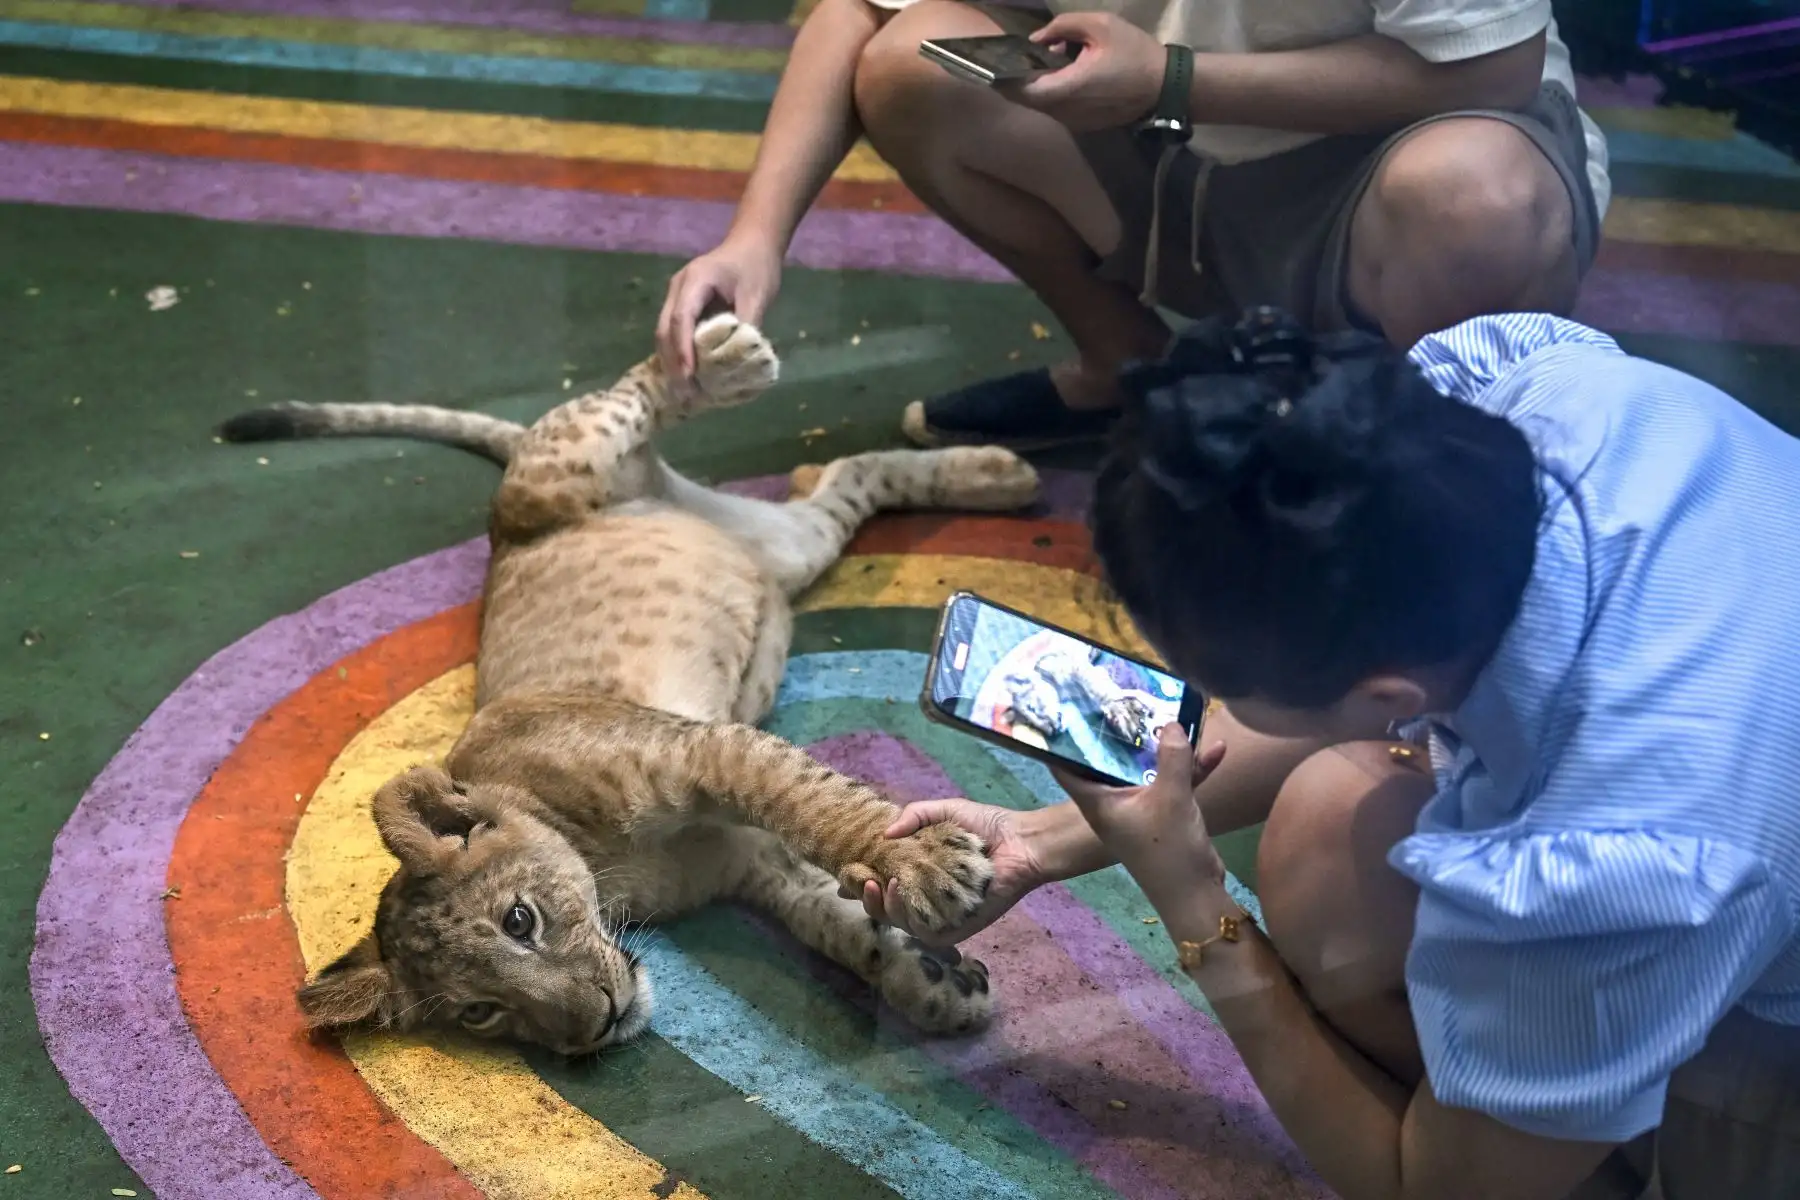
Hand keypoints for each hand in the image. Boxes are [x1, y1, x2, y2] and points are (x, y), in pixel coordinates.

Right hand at [656, 235, 783, 378]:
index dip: (683, 349)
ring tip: (685, 392)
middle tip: (685, 394)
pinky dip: (678, 355)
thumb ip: (747, 324)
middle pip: (665, 329)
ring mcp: (676, 296)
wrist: (752, 244)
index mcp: (696, 280)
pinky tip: (687, 377)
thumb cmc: (756, 266)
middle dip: (673, 363)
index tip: (690, 376)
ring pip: (665, 334)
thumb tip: (739, 361)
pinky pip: (674, 333)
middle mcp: (678, 288)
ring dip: (672, 362)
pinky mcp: (682, 306)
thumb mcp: (758, 295)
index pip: (681, 318)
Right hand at [851, 800, 1045, 947]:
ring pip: (900, 924)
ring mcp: (941, 915)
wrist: (1020, 841)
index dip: (861, 884)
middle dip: (868, 898)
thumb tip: (884, 834)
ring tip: (881, 884)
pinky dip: (907, 918)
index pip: (885, 885)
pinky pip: (925, 933)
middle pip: (886, 909)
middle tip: (863, 881)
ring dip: (884, 907)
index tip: (846, 877)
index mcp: (921, 874)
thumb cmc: (986, 826)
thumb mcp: (944, 811)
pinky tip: (901, 894)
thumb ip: (913, 816)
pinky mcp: (957, 928)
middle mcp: (927, 897)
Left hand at [1006, 13, 1166, 132]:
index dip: (1006, 78)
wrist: (1166, 86)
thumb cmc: (1135, 52)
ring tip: (1042, 63)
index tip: (997, 62)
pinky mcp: (1083, 126)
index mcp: (1069, 88)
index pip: (1023, 90)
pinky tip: (1059, 75)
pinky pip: (1057, 110)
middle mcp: (1067, 112)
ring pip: (1042, 107)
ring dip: (1036, 87)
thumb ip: (1063, 26)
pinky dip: (1051, 94)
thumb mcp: (1101, 25)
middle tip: (1016, 59)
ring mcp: (1075, 123)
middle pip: (1029, 100)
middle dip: (1018, 80)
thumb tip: (1037, 38)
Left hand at [1054, 725, 1227, 909]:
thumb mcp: (1171, 796)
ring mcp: (1139, 808)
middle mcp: (1113, 803)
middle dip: (1122, 733)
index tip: (1067, 707)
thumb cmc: (1169, 849)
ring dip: (1164, 748)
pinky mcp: (1165, 814)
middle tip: (1127, 696)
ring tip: (1178, 715)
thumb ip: (1172, 757)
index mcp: (1098, 801)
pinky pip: (1173, 782)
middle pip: (1110, 760)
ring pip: (1146, 769)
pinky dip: (1190, 768)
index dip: (1062, 738)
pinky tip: (1215, 749)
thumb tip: (1171, 722)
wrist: (1197, 894)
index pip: (1066, 765)